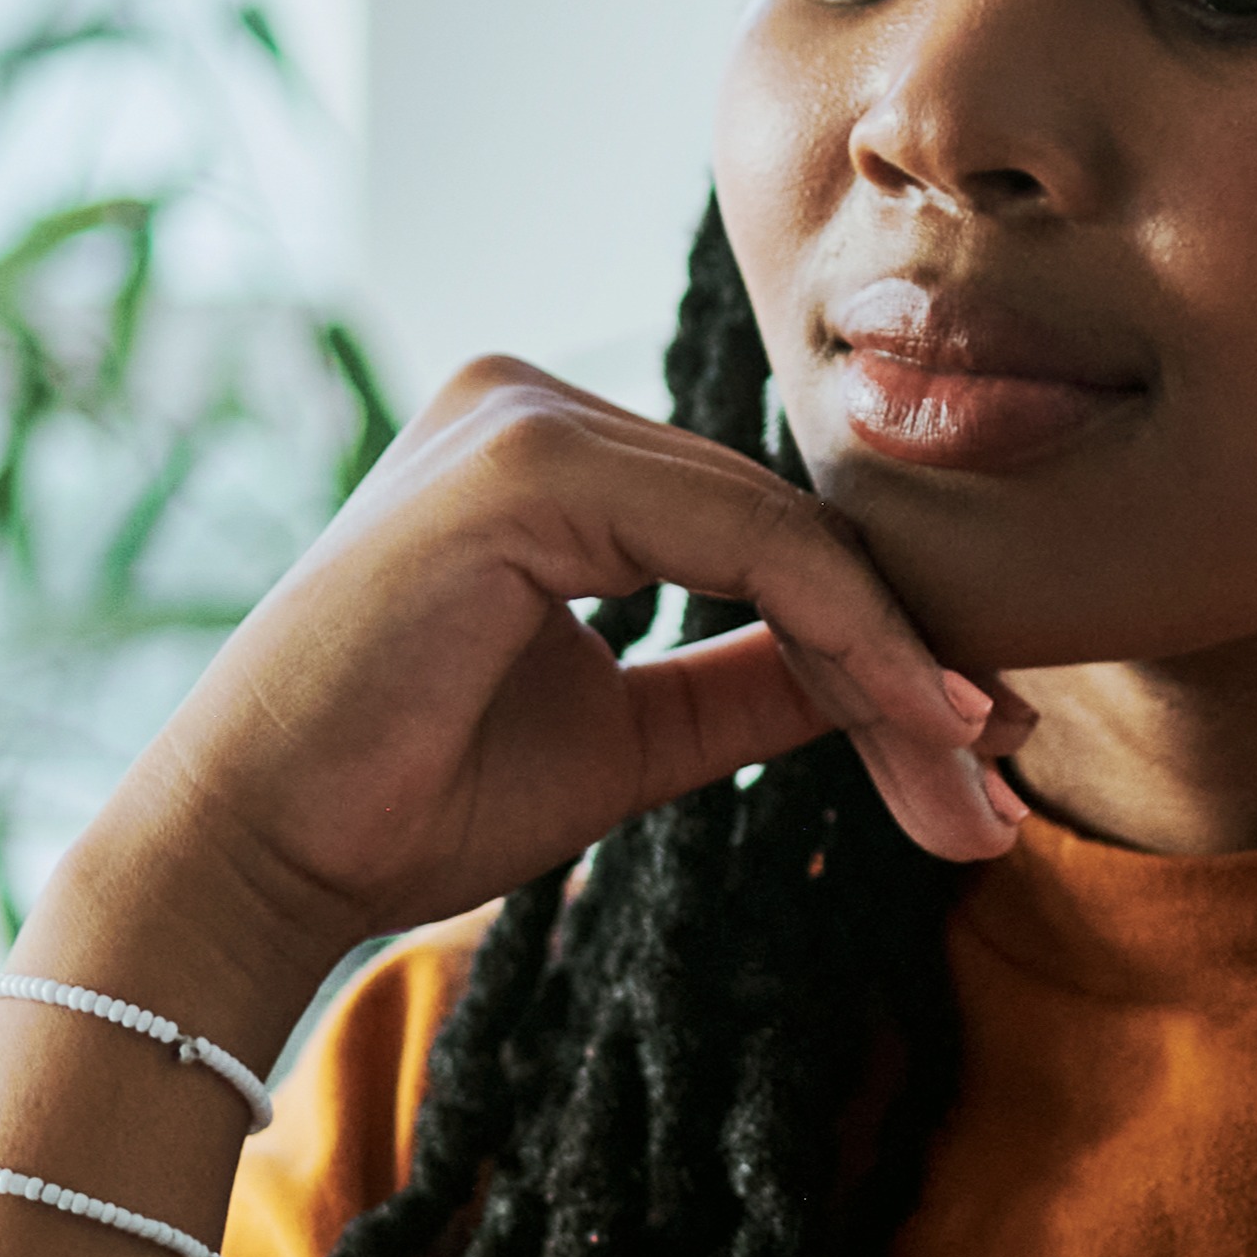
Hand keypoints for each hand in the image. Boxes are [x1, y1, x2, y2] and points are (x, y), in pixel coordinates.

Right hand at [59, 356, 1026, 1008]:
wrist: (258, 857)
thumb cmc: (408, 798)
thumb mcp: (630, 735)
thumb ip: (751, 680)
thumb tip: (905, 678)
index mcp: (546, 450)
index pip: (762, 530)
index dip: (882, 644)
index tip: (978, 759)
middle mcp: (533, 400)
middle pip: (787, 525)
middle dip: (905, 669)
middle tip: (998, 800)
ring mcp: (525, 414)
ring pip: (784, 533)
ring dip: (895, 669)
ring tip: (972, 788)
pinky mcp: (525, 458)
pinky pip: (744, 542)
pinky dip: (844, 636)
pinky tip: (913, 723)